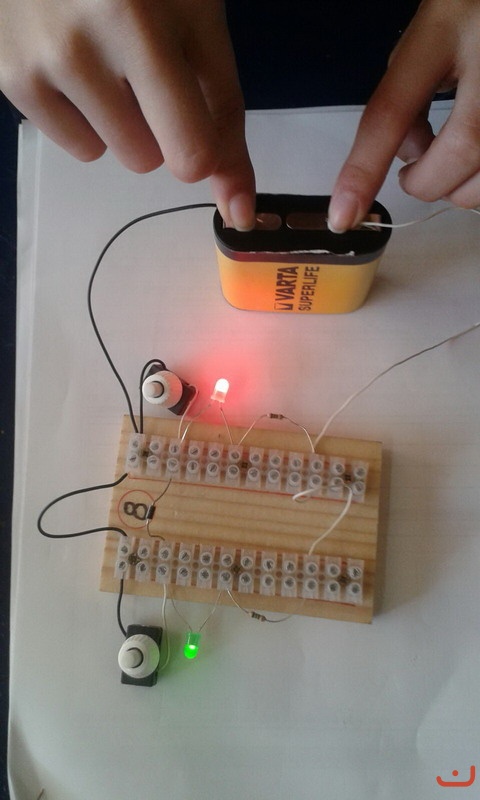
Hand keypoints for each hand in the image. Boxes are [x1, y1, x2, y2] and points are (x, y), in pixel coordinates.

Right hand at [0, 0, 254, 228]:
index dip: (205, 155)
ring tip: (107, 55)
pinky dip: (83, 117)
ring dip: (120, 121)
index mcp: (147, 18)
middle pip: (149, 159)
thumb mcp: (198, 22)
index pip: (193, 148)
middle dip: (159, 125)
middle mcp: (86, 40)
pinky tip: (75, 62)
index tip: (203, 144)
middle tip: (145, 64)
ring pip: (110, 153)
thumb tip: (239, 213)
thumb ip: (224, 115)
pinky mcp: (8, 75)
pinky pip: (75, 145)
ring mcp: (41, 59)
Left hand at [329, 0, 479, 231]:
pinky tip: (473, 157)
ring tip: (448, 159)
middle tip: (414, 174)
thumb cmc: (465, 13)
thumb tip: (408, 158)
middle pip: (460, 152)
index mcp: (443, 29)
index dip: (364, 170)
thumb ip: (404, 96)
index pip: (392, 112)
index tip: (342, 215)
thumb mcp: (425, 38)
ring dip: (461, 186)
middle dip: (428, 182)